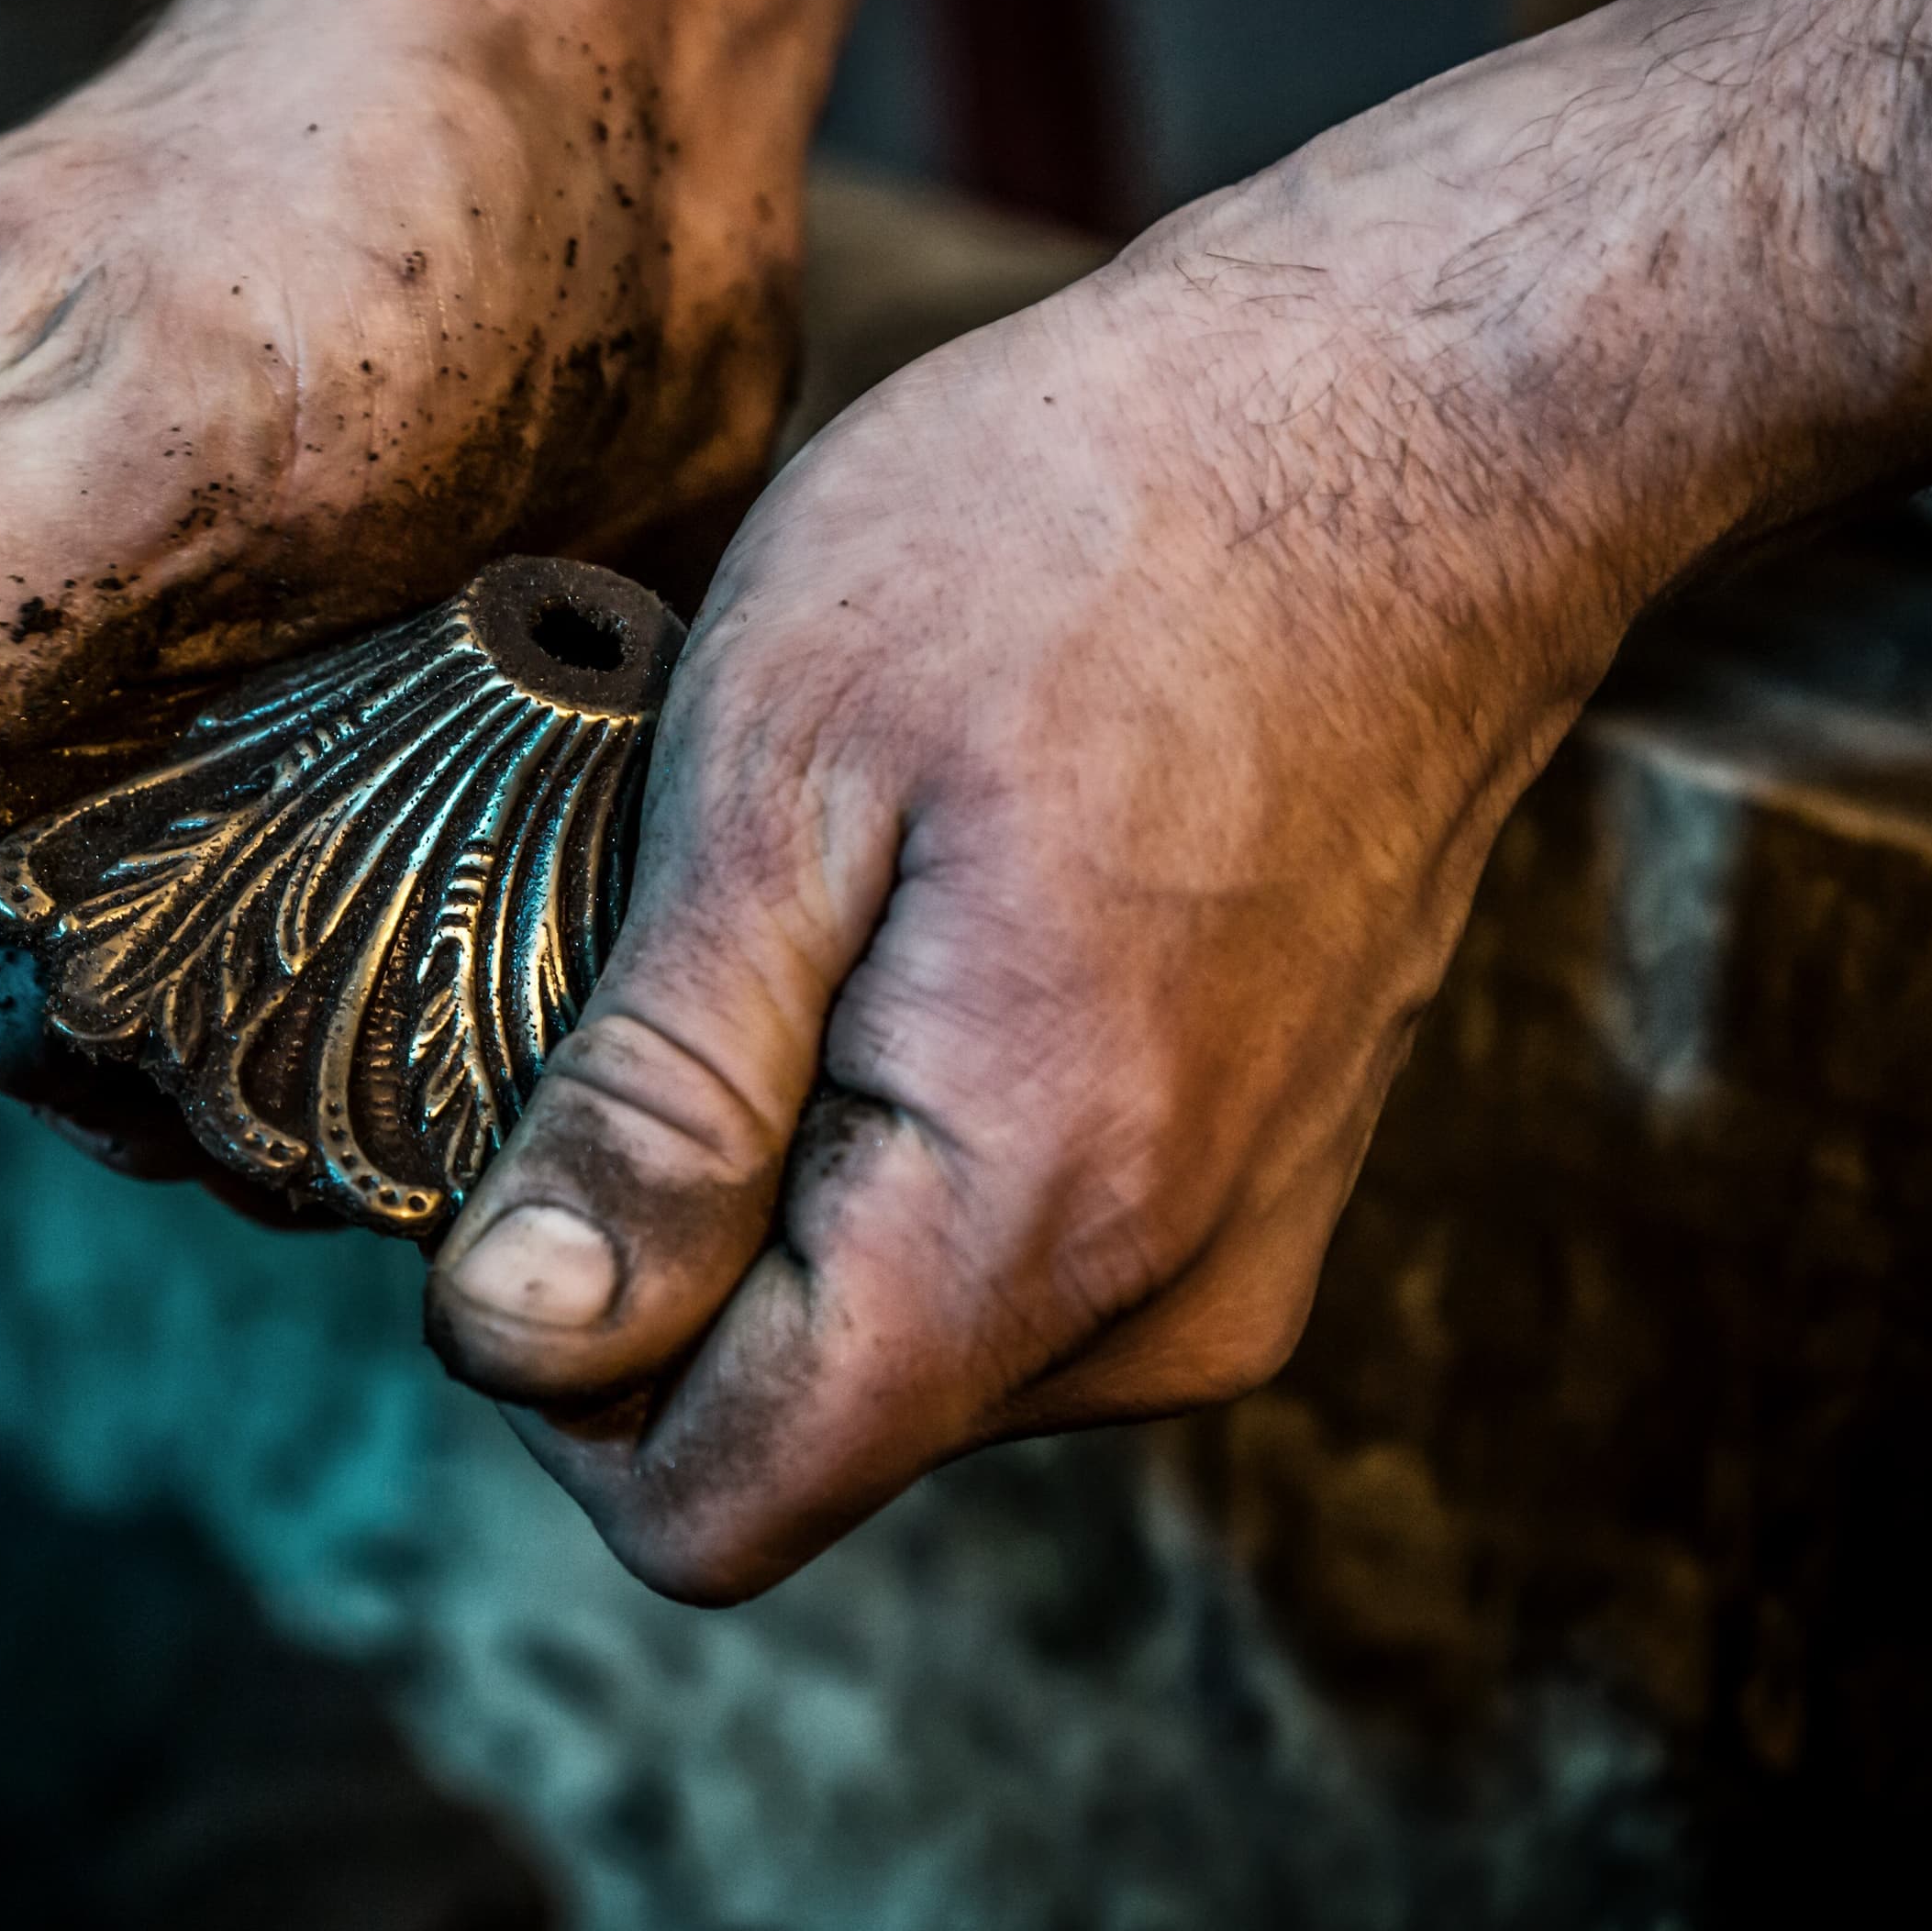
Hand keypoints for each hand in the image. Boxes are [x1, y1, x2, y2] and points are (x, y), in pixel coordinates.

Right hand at [0, 0, 800, 1138]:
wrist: (601, 62)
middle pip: (54, 926)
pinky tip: (537, 978)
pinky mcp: (376, 666)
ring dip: (322, 1016)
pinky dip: (451, 928)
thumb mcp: (107, 439)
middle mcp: (24, 633)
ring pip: (226, 916)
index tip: (154, 1098)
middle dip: (177, 1042)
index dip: (5, 1017)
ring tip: (445, 1088)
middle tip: (326, 1130)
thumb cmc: (335, 212)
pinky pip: (388, 857)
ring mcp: (207, 653)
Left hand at [416, 150, 1677, 1601]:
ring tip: (819, 912)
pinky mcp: (1262, 1186)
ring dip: (788, 1185)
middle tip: (672, 952)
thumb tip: (516, 1341)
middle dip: (670, 1247)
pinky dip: (905, 1147)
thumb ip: (654, 1101)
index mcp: (1031, 1226)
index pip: (708, 1502)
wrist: (1415, 428)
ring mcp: (1235, 1256)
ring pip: (894, 1350)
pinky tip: (923, 927)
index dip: (549, 1354)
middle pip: (796, 1431)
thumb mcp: (782, 775)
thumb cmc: (1084, 533)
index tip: (529, 1119)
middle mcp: (1161, 1306)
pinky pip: (1009, 1265)